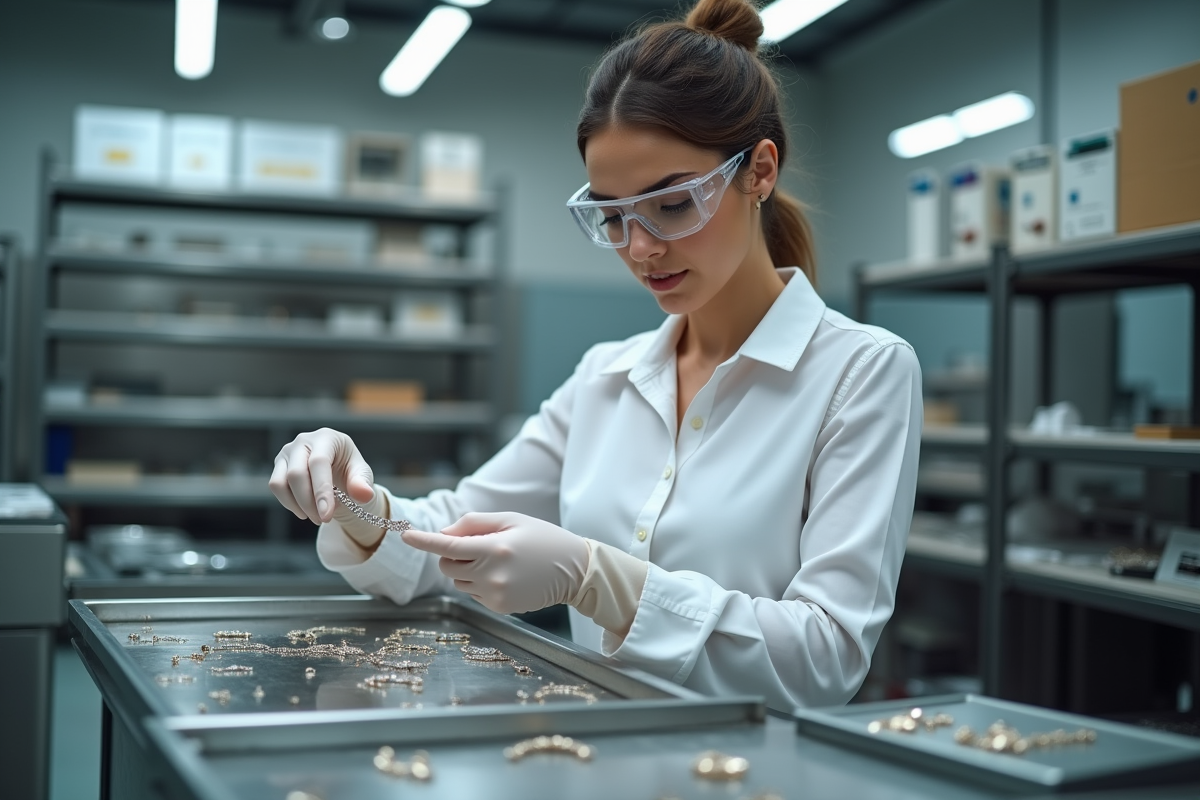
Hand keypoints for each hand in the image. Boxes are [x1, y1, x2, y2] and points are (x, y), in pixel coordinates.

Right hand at [269, 428, 377, 538]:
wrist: (338, 471)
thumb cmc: (350, 469)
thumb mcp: (362, 475)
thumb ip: (363, 483)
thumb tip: (364, 494)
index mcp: (327, 438)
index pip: (319, 463)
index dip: (321, 491)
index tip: (327, 515)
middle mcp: (303, 441)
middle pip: (296, 474)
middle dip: (309, 503)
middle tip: (324, 519)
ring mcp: (287, 452)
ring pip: (281, 482)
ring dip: (298, 505)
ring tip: (317, 516)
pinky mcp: (279, 465)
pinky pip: (276, 486)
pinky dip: (289, 503)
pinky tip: (305, 510)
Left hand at [401, 512, 589, 613]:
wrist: (575, 569)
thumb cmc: (542, 538)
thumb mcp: (511, 519)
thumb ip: (473, 523)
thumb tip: (443, 533)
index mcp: (495, 548)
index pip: (449, 545)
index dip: (424, 541)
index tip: (406, 535)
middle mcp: (492, 574)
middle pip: (447, 566)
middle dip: (452, 555)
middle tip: (477, 546)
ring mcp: (496, 594)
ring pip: (458, 582)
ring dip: (466, 570)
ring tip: (497, 561)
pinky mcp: (500, 608)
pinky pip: (474, 594)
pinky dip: (480, 584)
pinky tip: (505, 577)